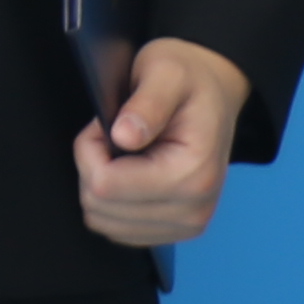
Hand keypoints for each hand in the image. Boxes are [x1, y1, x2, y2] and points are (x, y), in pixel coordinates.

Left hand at [74, 37, 252, 247]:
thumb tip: (124, 136)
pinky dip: (110, 202)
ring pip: (102, 221)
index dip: (89, 149)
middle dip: (92, 165)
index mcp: (194, 174)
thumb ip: (147, 103)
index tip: (106, 124)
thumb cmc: (187, 80)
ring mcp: (185, 225)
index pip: (104, 184)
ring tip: (122, 152)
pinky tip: (128, 173)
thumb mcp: (165, 72)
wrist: (213, 93)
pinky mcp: (172, 231)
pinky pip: (115, 229)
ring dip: (99, 184)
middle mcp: (194, 210)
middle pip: (99, 206)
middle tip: (114, 134)